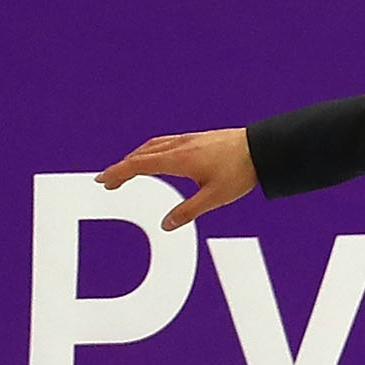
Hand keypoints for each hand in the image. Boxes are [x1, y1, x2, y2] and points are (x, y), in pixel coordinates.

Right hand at [98, 128, 255, 230]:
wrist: (262, 148)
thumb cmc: (240, 172)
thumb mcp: (214, 198)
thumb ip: (188, 212)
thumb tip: (166, 225)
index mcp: (177, 159)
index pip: (138, 165)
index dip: (118, 173)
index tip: (103, 180)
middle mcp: (178, 146)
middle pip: (140, 155)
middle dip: (122, 168)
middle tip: (108, 181)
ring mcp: (187, 140)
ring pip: (152, 147)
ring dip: (135, 158)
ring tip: (126, 170)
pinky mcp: (196, 138)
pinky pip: (164, 143)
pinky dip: (151, 151)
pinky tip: (156, 157)